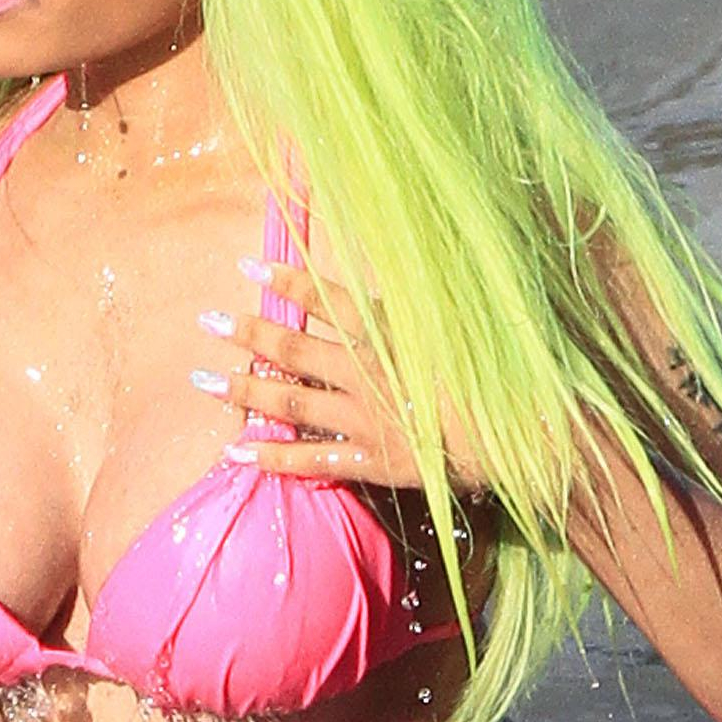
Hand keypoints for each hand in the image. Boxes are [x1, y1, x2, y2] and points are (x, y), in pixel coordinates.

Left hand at [199, 256, 484, 493]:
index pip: (326, 299)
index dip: (285, 282)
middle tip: (207, 321)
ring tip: (201, 379)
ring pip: (289, 401)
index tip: (247, 268)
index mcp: (389, 332)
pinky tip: (234, 453)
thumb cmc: (498, 374)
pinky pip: (310, 459)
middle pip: (293, 348)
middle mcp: (366, 371)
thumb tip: (409, 261)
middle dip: (246, 333)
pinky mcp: (370, 460)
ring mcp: (364, 418)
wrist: (520, 436)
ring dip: (241, 390)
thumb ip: (423, 297)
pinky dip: (271, 457)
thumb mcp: (463, 320)